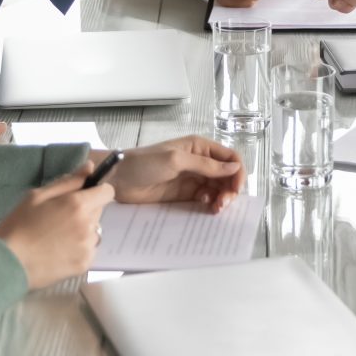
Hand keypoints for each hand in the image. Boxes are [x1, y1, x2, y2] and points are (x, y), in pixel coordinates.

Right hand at [0, 168, 113, 285]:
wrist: (8, 263)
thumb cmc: (18, 226)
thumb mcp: (37, 196)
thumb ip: (68, 181)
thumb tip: (90, 168)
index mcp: (77, 204)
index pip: (107, 192)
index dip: (96, 191)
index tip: (82, 195)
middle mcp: (88, 225)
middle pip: (99, 211)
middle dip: (85, 210)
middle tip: (60, 217)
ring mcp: (87, 247)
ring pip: (94, 231)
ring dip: (83, 230)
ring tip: (57, 237)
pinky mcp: (84, 264)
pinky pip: (88, 250)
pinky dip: (78, 249)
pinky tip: (58, 251)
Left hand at [104, 136, 246, 211]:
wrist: (118, 179)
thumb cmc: (144, 163)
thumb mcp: (176, 160)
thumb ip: (206, 165)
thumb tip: (235, 168)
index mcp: (199, 147)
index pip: (229, 157)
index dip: (237, 172)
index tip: (236, 189)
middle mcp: (199, 162)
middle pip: (226, 175)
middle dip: (230, 189)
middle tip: (223, 203)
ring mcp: (192, 179)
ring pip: (217, 189)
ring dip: (221, 198)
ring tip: (216, 209)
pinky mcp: (184, 194)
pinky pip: (205, 199)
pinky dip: (210, 204)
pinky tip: (206, 207)